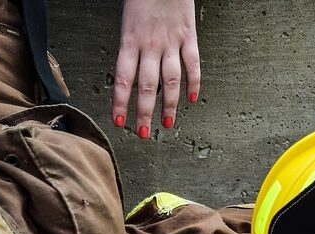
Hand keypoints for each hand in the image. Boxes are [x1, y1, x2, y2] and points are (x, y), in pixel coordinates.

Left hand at [112, 0, 199, 138]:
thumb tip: (128, 71)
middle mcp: (151, 45)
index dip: (121, 103)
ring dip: (169, 105)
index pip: (123, 79)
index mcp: (130, 40)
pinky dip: (194, 83)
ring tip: (167, 123)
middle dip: (144, 113)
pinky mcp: (189, 36)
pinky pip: (193, 64)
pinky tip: (192, 99)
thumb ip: (128, 45)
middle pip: (148, 87)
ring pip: (171, 81)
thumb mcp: (126, 19)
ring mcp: (172, 42)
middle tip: (143, 133)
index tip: (119, 121)